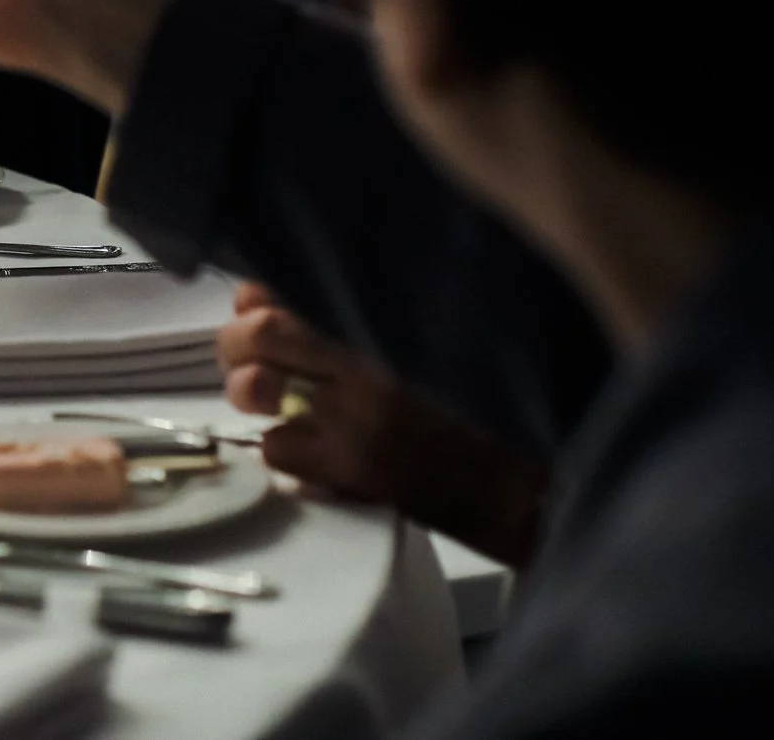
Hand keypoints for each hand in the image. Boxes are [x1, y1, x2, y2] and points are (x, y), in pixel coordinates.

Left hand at [219, 284, 548, 564]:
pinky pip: (277, 447)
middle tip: (247, 351)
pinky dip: (277, 444)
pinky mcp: (352, 467)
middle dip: (239, 339)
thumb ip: (382, 309)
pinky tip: (302, 444)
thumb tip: (307, 292)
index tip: (258, 303)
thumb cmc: (493, 404)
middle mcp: (364, 358)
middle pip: (260, 332)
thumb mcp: (446, 332)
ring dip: (246, 386)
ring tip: (261, 393)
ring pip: (255, 386)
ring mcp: (353, 414)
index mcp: (386, 314)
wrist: (533, 485)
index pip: (292, 287)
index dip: (260, 295)